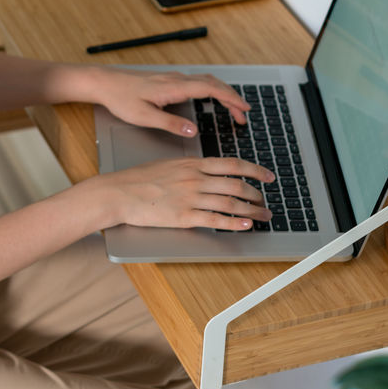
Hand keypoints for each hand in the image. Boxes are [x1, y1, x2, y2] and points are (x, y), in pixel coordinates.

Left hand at [86, 67, 249, 138]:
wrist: (104, 83)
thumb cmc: (121, 98)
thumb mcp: (144, 116)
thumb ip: (170, 124)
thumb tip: (193, 130)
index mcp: (173, 87)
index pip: (210, 88)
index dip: (230, 98)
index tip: (244, 109)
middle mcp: (176, 79)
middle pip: (213, 83)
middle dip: (232, 98)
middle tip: (244, 115)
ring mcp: (173, 78)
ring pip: (206, 81)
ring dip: (222, 93)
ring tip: (233, 109)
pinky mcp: (168, 80)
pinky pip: (197, 82)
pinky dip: (212, 90)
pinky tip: (212, 99)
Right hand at [105, 156, 273, 230]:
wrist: (120, 192)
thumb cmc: (139, 178)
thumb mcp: (169, 164)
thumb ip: (190, 168)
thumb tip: (207, 172)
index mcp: (192, 163)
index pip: (232, 164)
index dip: (254, 170)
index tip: (267, 175)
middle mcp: (195, 178)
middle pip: (236, 184)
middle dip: (256, 193)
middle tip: (265, 200)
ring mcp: (191, 197)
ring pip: (230, 202)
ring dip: (251, 210)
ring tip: (262, 215)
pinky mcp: (184, 216)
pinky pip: (215, 220)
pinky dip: (234, 222)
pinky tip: (245, 225)